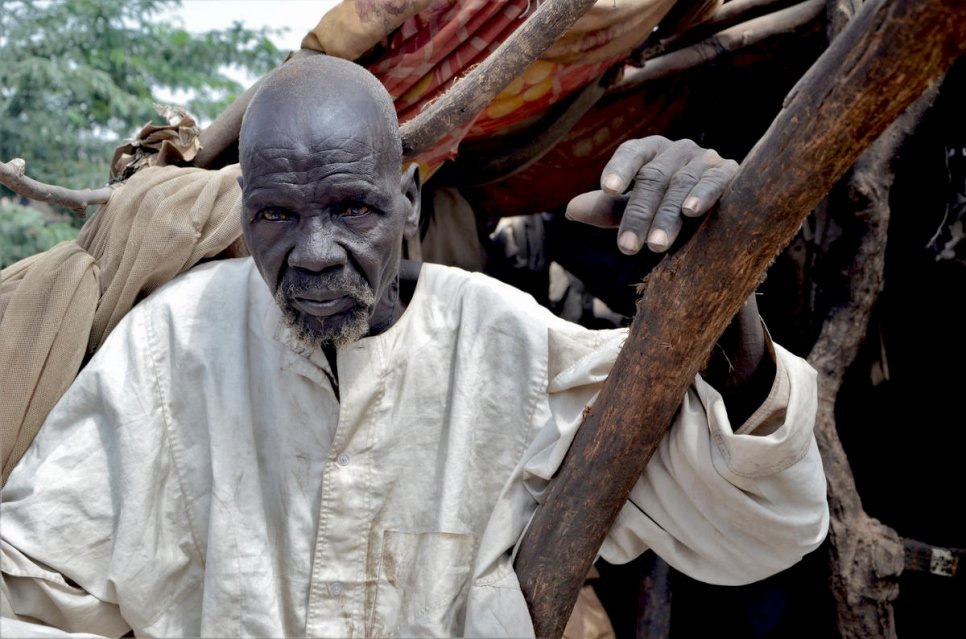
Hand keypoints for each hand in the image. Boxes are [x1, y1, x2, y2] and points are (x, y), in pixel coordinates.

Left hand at [564, 136, 737, 253]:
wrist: (720, 217)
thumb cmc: (667, 209)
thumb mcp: (636, 210)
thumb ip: (608, 209)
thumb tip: (570, 211)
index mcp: (650, 152)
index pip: (632, 153)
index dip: (620, 169)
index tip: (608, 190)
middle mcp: (677, 150)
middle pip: (653, 177)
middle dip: (638, 214)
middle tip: (626, 248)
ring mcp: (705, 159)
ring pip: (681, 185)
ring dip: (666, 217)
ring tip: (654, 247)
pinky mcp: (729, 173)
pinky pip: (714, 181)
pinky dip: (703, 195)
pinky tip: (691, 212)